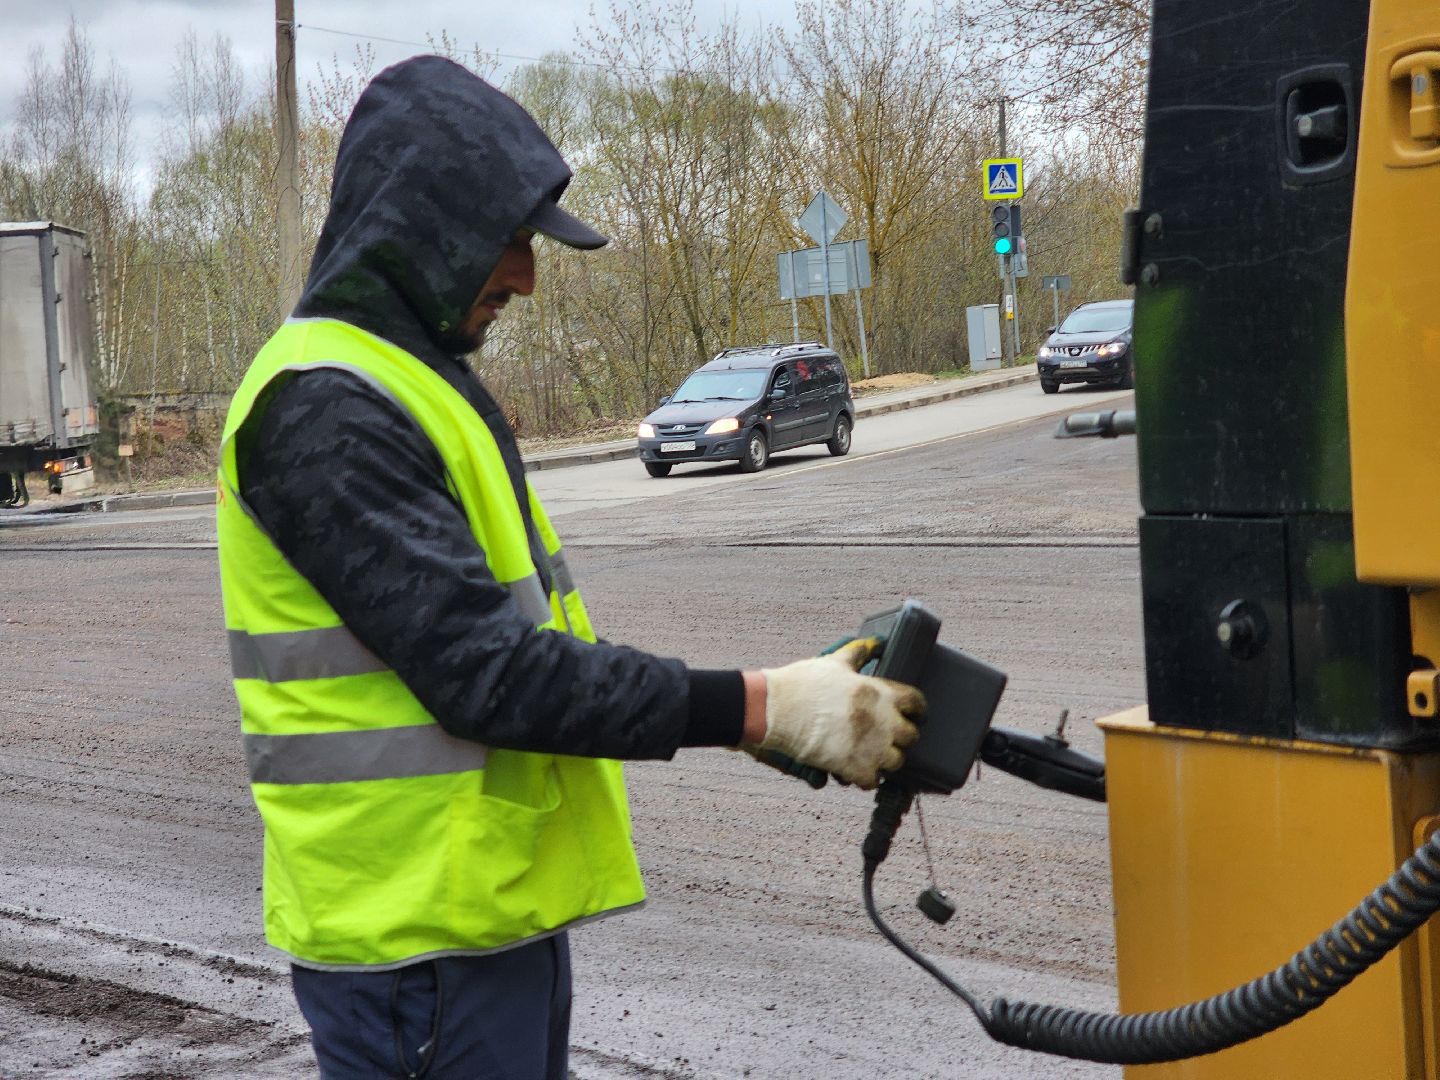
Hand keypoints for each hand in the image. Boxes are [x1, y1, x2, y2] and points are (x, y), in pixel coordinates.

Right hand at [749, 638, 923, 788]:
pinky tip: (854, 770)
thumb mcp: (834, 662)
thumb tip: (875, 642)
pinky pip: (872, 781)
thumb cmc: (801, 683)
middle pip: (911, 736)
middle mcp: (882, 720)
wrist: (774, 709)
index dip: (916, 709)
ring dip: (885, 760)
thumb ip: (858, 653)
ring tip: (870, 756)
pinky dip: (864, 778)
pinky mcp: (853, 768)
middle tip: (885, 737)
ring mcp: (870, 746)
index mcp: (879, 691)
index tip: (912, 713)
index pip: (917, 702)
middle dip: (900, 737)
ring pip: (896, 761)